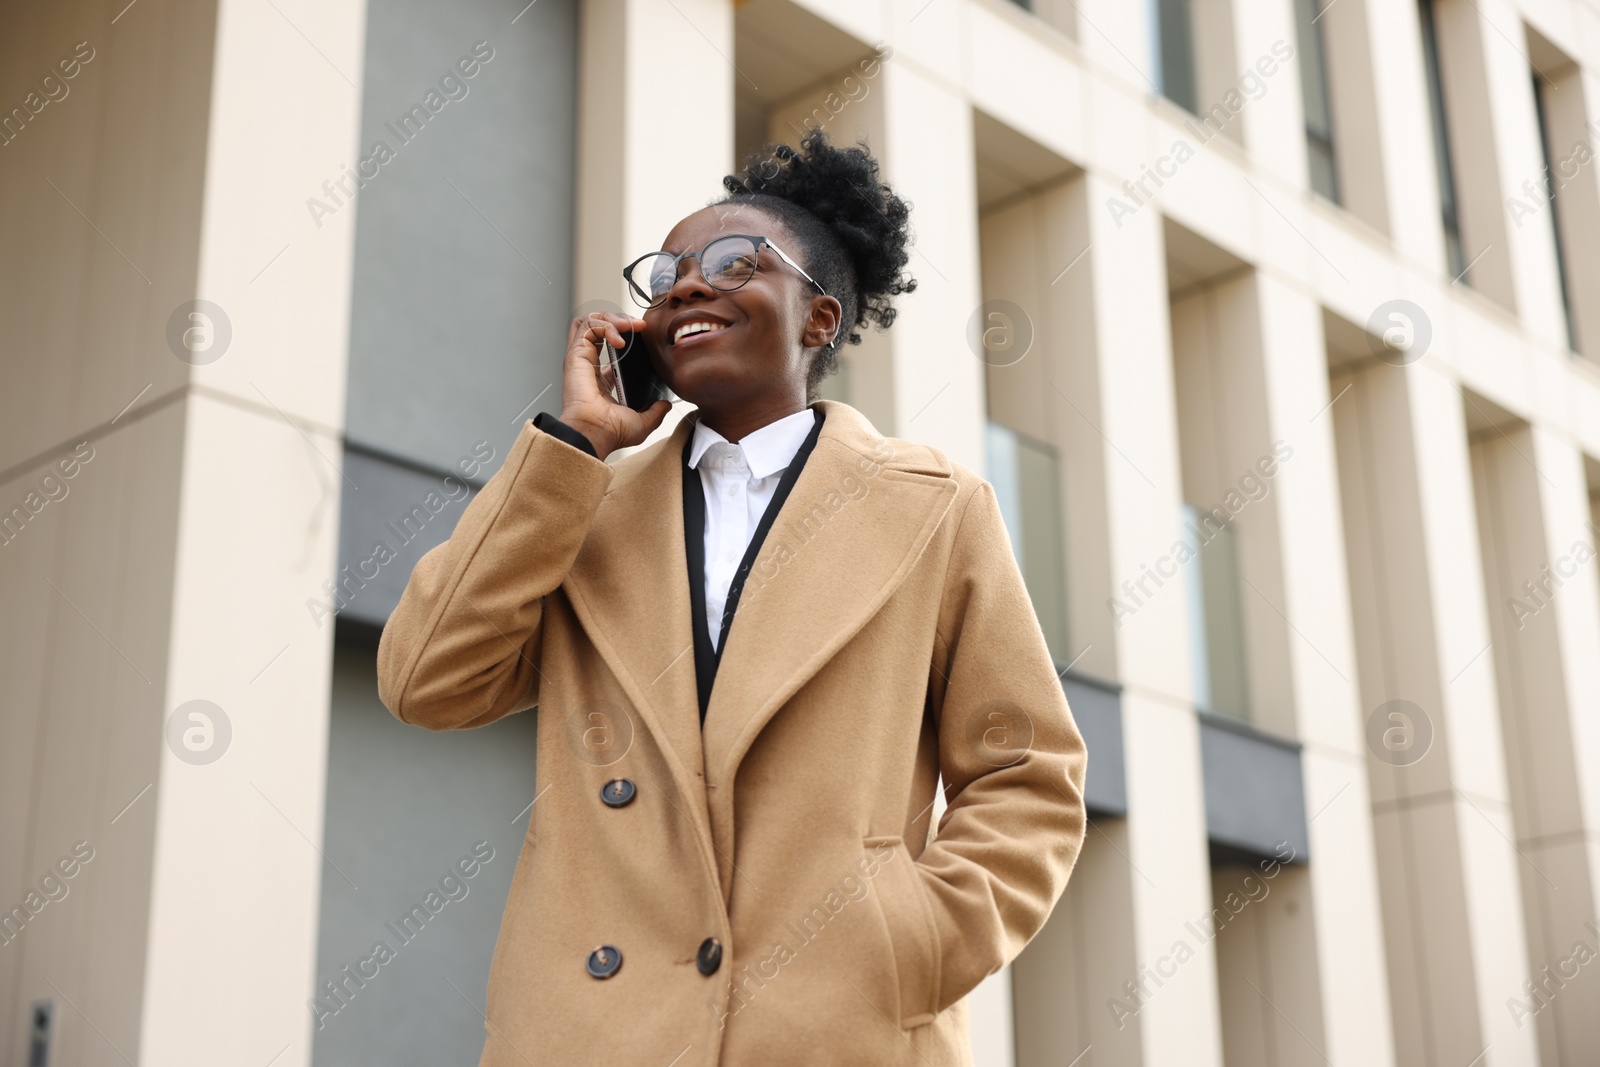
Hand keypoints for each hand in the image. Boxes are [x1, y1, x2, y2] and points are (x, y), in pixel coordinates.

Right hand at [557, 311, 671, 460]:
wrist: (596, 434)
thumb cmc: (610, 432)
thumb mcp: (642, 423)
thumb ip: (655, 412)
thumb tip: (665, 404)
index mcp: (601, 380)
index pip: (610, 347)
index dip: (626, 336)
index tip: (644, 335)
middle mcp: (589, 365)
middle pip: (599, 327)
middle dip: (620, 320)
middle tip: (639, 326)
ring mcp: (581, 358)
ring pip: (590, 321)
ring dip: (612, 317)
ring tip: (629, 326)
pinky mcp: (576, 354)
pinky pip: (587, 326)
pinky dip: (605, 325)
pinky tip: (620, 339)